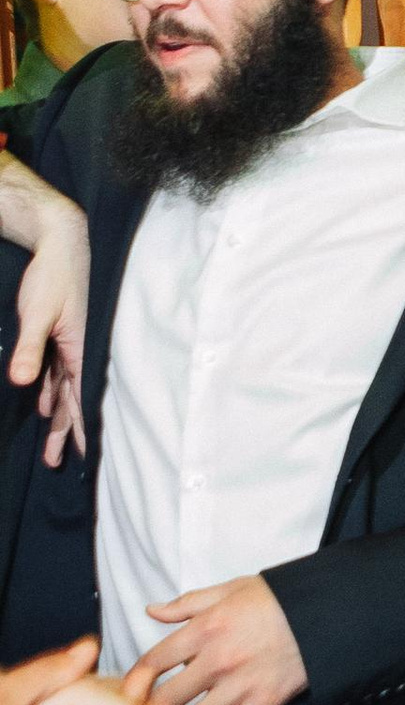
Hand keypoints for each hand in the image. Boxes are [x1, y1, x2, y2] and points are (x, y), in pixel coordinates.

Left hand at [5, 191, 86, 463]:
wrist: (61, 243)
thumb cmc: (53, 277)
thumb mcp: (38, 313)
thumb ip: (30, 348)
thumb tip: (21, 383)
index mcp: (78, 350)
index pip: (80, 398)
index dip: (82, 427)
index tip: (84, 455)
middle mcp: (76, 351)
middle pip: (71, 400)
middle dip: (65, 432)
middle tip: (56, 461)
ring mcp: (68, 344)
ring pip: (63, 389)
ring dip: (58, 416)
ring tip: (53, 444)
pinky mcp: (58, 336)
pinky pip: (56, 373)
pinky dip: (51, 391)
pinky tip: (44, 404)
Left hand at [127, 576, 308, 704]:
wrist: (322, 612)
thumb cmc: (276, 599)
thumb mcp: (229, 590)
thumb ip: (187, 603)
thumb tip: (152, 611)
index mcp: (206, 629)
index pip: (154, 661)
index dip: (136, 679)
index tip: (135, 687)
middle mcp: (218, 661)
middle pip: (167, 699)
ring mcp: (240, 686)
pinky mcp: (263, 704)